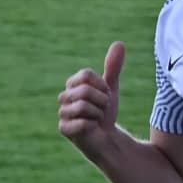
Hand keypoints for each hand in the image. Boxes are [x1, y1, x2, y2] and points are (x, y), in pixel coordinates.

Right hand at [59, 41, 124, 157]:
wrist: (107, 139)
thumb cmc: (105, 114)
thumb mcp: (111, 88)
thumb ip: (113, 67)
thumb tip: (120, 43)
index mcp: (72, 85)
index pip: (86, 75)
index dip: (101, 86)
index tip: (104, 96)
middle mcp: (64, 97)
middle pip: (84, 90)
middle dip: (101, 101)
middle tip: (101, 111)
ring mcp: (62, 113)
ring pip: (84, 105)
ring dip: (98, 114)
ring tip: (97, 120)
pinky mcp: (64, 129)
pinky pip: (83, 122)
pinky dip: (93, 126)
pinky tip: (92, 130)